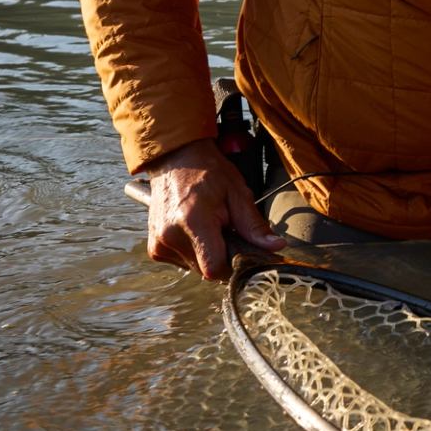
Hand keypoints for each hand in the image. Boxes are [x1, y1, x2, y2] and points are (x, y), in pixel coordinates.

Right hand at [142, 137, 285, 279]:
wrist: (176, 159)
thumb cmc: (208, 173)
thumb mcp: (237, 194)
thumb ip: (254, 225)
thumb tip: (277, 246)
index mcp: (193, 222)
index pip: (215, 268)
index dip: (233, 265)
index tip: (243, 251)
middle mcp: (171, 236)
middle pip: (207, 271)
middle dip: (223, 257)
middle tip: (227, 232)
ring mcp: (159, 243)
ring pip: (196, 269)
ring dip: (208, 256)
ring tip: (210, 228)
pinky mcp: (154, 248)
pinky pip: (183, 263)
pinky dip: (194, 253)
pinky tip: (196, 232)